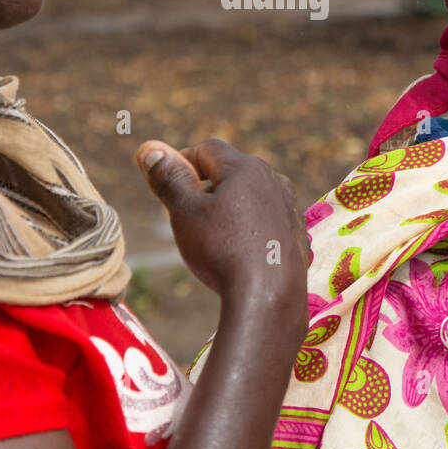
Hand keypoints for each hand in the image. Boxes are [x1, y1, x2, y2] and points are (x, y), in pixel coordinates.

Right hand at [135, 138, 307, 313]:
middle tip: (184, 212)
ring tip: (211, 236)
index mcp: (245, 168)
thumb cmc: (222, 250)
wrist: (269, 298)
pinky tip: (237, 253)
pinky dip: (249, 229)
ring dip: (229, 208)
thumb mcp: (185, 212)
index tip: (166, 180)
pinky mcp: (297, 235)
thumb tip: (151, 150)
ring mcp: (289, 208)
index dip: (182, 160)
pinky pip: (267, 222)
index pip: (207, 150)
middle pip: (231, 172)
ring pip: (251, 197)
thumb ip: (169, 178)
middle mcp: (273, 180)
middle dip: (205, 186)